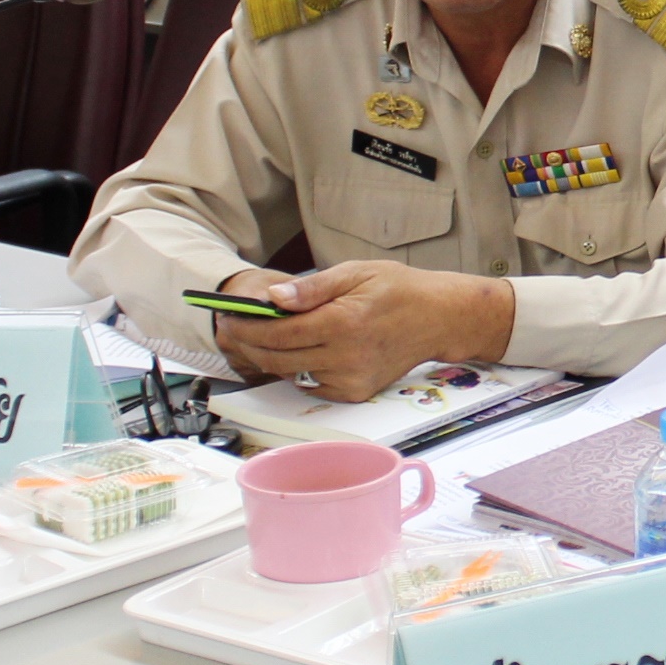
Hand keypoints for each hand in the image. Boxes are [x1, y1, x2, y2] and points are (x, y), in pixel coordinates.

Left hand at [212, 262, 513, 401]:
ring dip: (268, 359)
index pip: (278, 333)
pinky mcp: (356, 392)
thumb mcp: (355, 273)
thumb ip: (311, 288)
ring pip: (291, 374)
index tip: (227, 318)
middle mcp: (346, 356)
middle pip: (277, 358)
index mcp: (343, 322)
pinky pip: (312, 384)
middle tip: (230, 330)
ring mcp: (352, 379)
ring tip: (255, 339)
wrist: (438, 318)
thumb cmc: (398, 290)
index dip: (246, 327)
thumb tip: (273, 298)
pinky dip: (296, 370)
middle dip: (248, 344)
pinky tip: (292, 352)